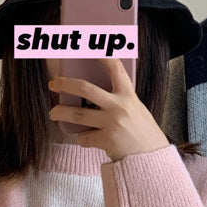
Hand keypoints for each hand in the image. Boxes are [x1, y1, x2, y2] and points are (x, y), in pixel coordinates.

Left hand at [47, 58, 168, 160]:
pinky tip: (85, 139)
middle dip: (64, 84)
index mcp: (128, 96)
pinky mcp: (105, 140)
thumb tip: (98, 96)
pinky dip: (81, 138)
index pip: (115, 69)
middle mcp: (119, 107)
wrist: (152, 159)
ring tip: (53, 113)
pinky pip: (83, 137)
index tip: (91, 47)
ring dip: (60, 112)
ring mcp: (111, 123)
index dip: (103, 55)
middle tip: (53, 84)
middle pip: (85, 88)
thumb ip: (121, 102)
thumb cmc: (144, 135)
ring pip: (77, 114)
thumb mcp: (138, 111)